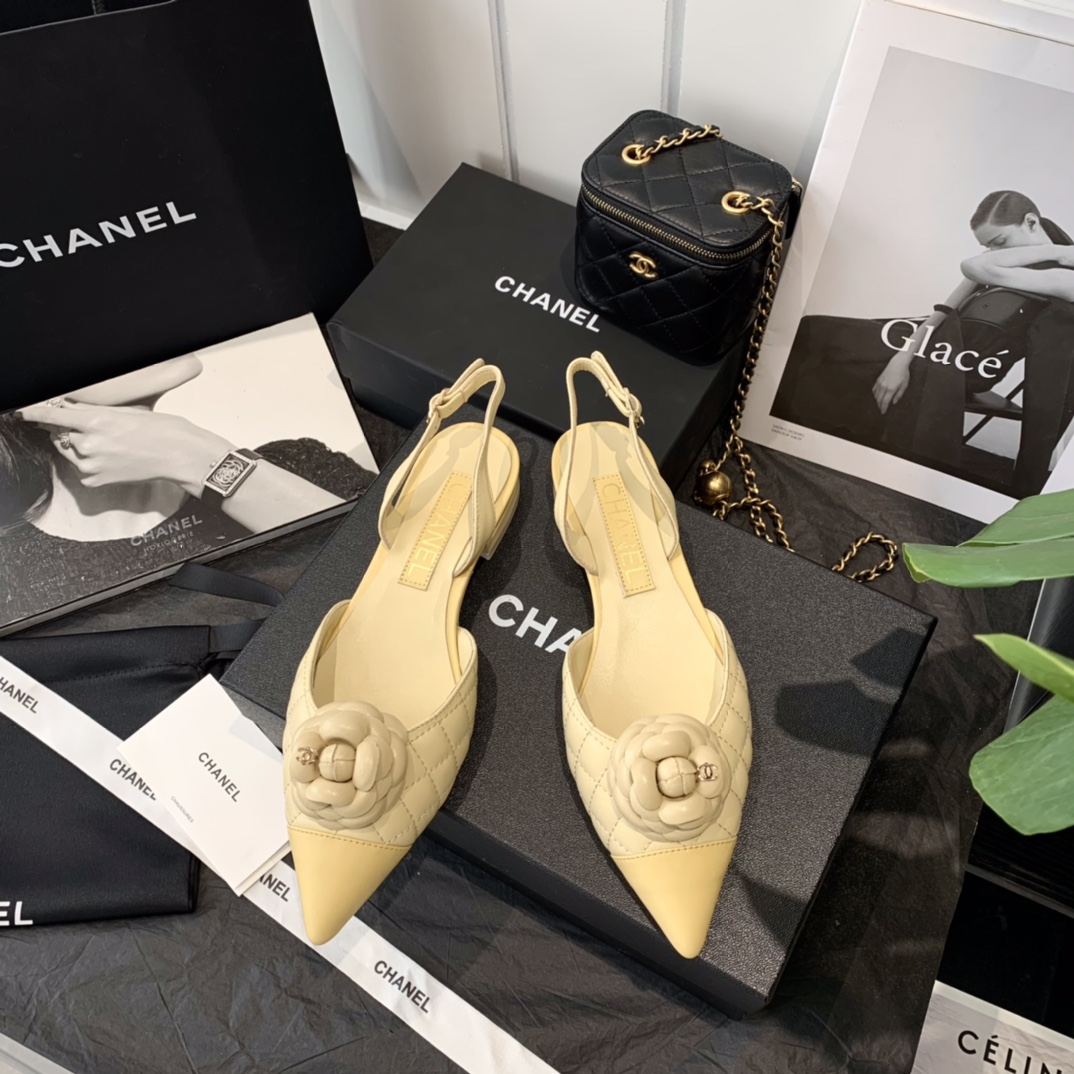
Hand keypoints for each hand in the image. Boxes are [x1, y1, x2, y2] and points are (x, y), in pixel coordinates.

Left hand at [18, 402, 234, 495]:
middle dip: (69, 429)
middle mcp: (88, 445)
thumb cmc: (161, 430)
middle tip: (94, 428)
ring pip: (69, 451)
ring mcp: (90, 465)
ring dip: (79, 445)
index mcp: (95, 422)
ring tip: (109, 444)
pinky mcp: (96, 480)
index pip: (51, 416)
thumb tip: (70, 410)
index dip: (33, 413)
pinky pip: (80, 467)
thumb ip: (92, 412)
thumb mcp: (124, 412)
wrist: (181, 456)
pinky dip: (89, 461)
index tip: (21, 412)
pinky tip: (111, 458)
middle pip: (60, 433)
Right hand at [872, 357, 910, 414]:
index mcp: (891, 389)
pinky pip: (874, 390)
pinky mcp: (878, 380)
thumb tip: (894, 402)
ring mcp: (880, 383)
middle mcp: (884, 387)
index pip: (885, 402)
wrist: (897, 364)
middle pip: (879, 400)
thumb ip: (899, 395)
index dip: (883, 408)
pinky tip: (878, 396)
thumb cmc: (903, 374)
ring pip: (876, 396)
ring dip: (877, 401)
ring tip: (880, 403)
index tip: (883, 412)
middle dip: (880, 406)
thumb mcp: (904, 385)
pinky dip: (875, 394)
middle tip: (882, 409)